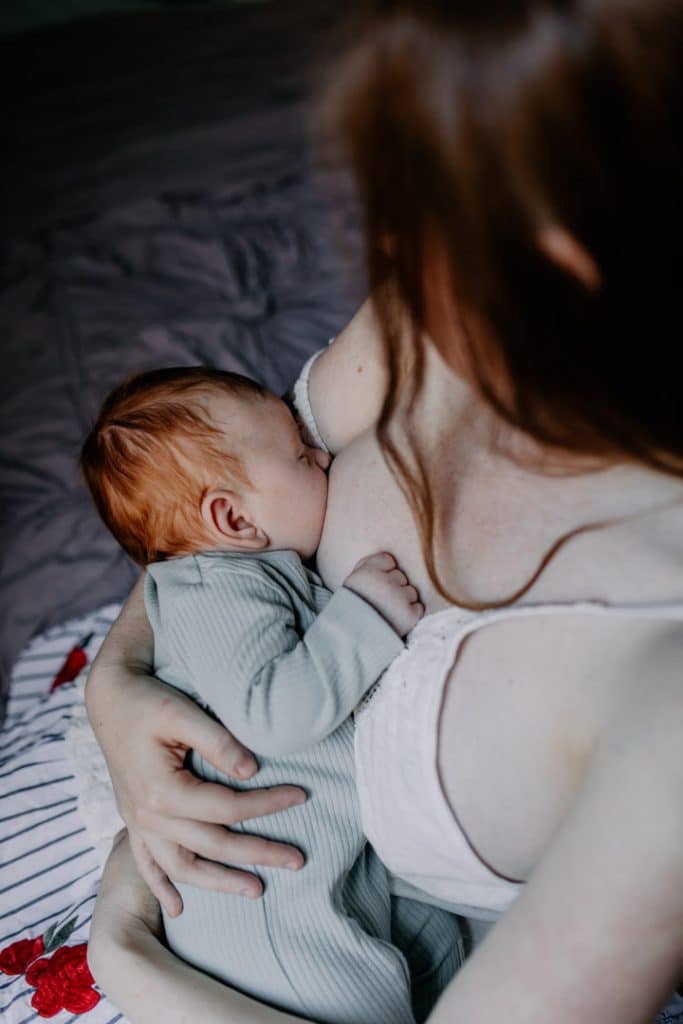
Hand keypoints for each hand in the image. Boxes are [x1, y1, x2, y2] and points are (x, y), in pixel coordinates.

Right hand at [86, 665, 306, 917]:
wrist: (109, 699)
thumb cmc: (147, 701)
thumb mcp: (182, 713)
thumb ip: (218, 742)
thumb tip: (252, 771)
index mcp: (162, 791)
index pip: (228, 808)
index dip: (268, 805)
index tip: (302, 796)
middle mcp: (148, 815)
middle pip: (212, 845)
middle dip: (258, 854)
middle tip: (298, 861)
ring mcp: (137, 822)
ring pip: (181, 868)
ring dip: (219, 883)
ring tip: (256, 890)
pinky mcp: (133, 820)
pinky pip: (146, 865)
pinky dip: (161, 888)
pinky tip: (178, 910)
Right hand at [344, 552, 423, 636]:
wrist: (352, 640)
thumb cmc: (353, 609)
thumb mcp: (352, 581)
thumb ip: (368, 565)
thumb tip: (391, 558)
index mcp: (367, 572)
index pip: (388, 560)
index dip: (383, 573)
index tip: (374, 586)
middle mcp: (384, 582)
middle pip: (401, 576)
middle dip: (394, 587)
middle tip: (381, 602)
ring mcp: (399, 598)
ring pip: (412, 591)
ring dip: (404, 600)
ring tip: (388, 612)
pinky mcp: (409, 615)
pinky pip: (419, 607)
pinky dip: (411, 614)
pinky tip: (396, 620)